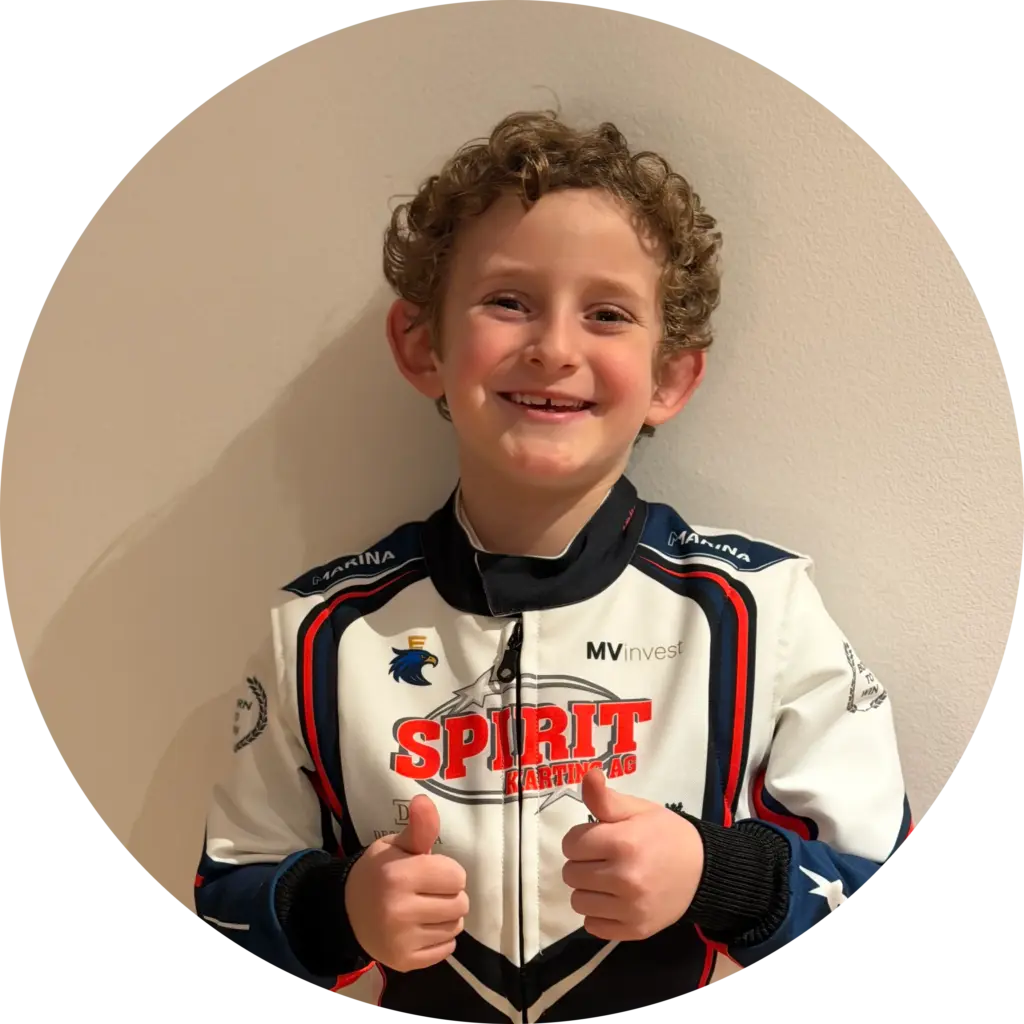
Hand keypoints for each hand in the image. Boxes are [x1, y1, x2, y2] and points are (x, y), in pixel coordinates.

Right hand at [344, 794, 468, 971]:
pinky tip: (421, 928)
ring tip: (425, 909)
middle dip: (450, 895)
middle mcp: (400, 910)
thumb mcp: (394, 845)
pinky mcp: (404, 961)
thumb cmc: (377, 872)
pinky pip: (446, 950)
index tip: (430, 872)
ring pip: (455, 927)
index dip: (447, 872)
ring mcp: (401, 940)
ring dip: (446, 917)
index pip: (456, 876)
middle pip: (460, 904)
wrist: (345, 911)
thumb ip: (418, 828)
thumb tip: (425, 800)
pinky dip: (440, 939)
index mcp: (399, 876)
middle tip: (429, 891)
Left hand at [561, 768, 704, 941]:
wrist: (703, 870)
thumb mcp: (638, 809)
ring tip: (607, 879)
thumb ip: (606, 798)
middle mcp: (624, 878)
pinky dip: (598, 913)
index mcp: (622, 842)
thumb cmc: (665, 834)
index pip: (571, 844)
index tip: (596, 838)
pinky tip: (614, 900)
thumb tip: (588, 774)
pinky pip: (592, 926)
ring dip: (587, 889)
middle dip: (582, 862)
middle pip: (570, 873)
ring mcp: (630, 908)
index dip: (580, 839)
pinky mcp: (635, 930)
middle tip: (603, 858)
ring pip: (578, 901)